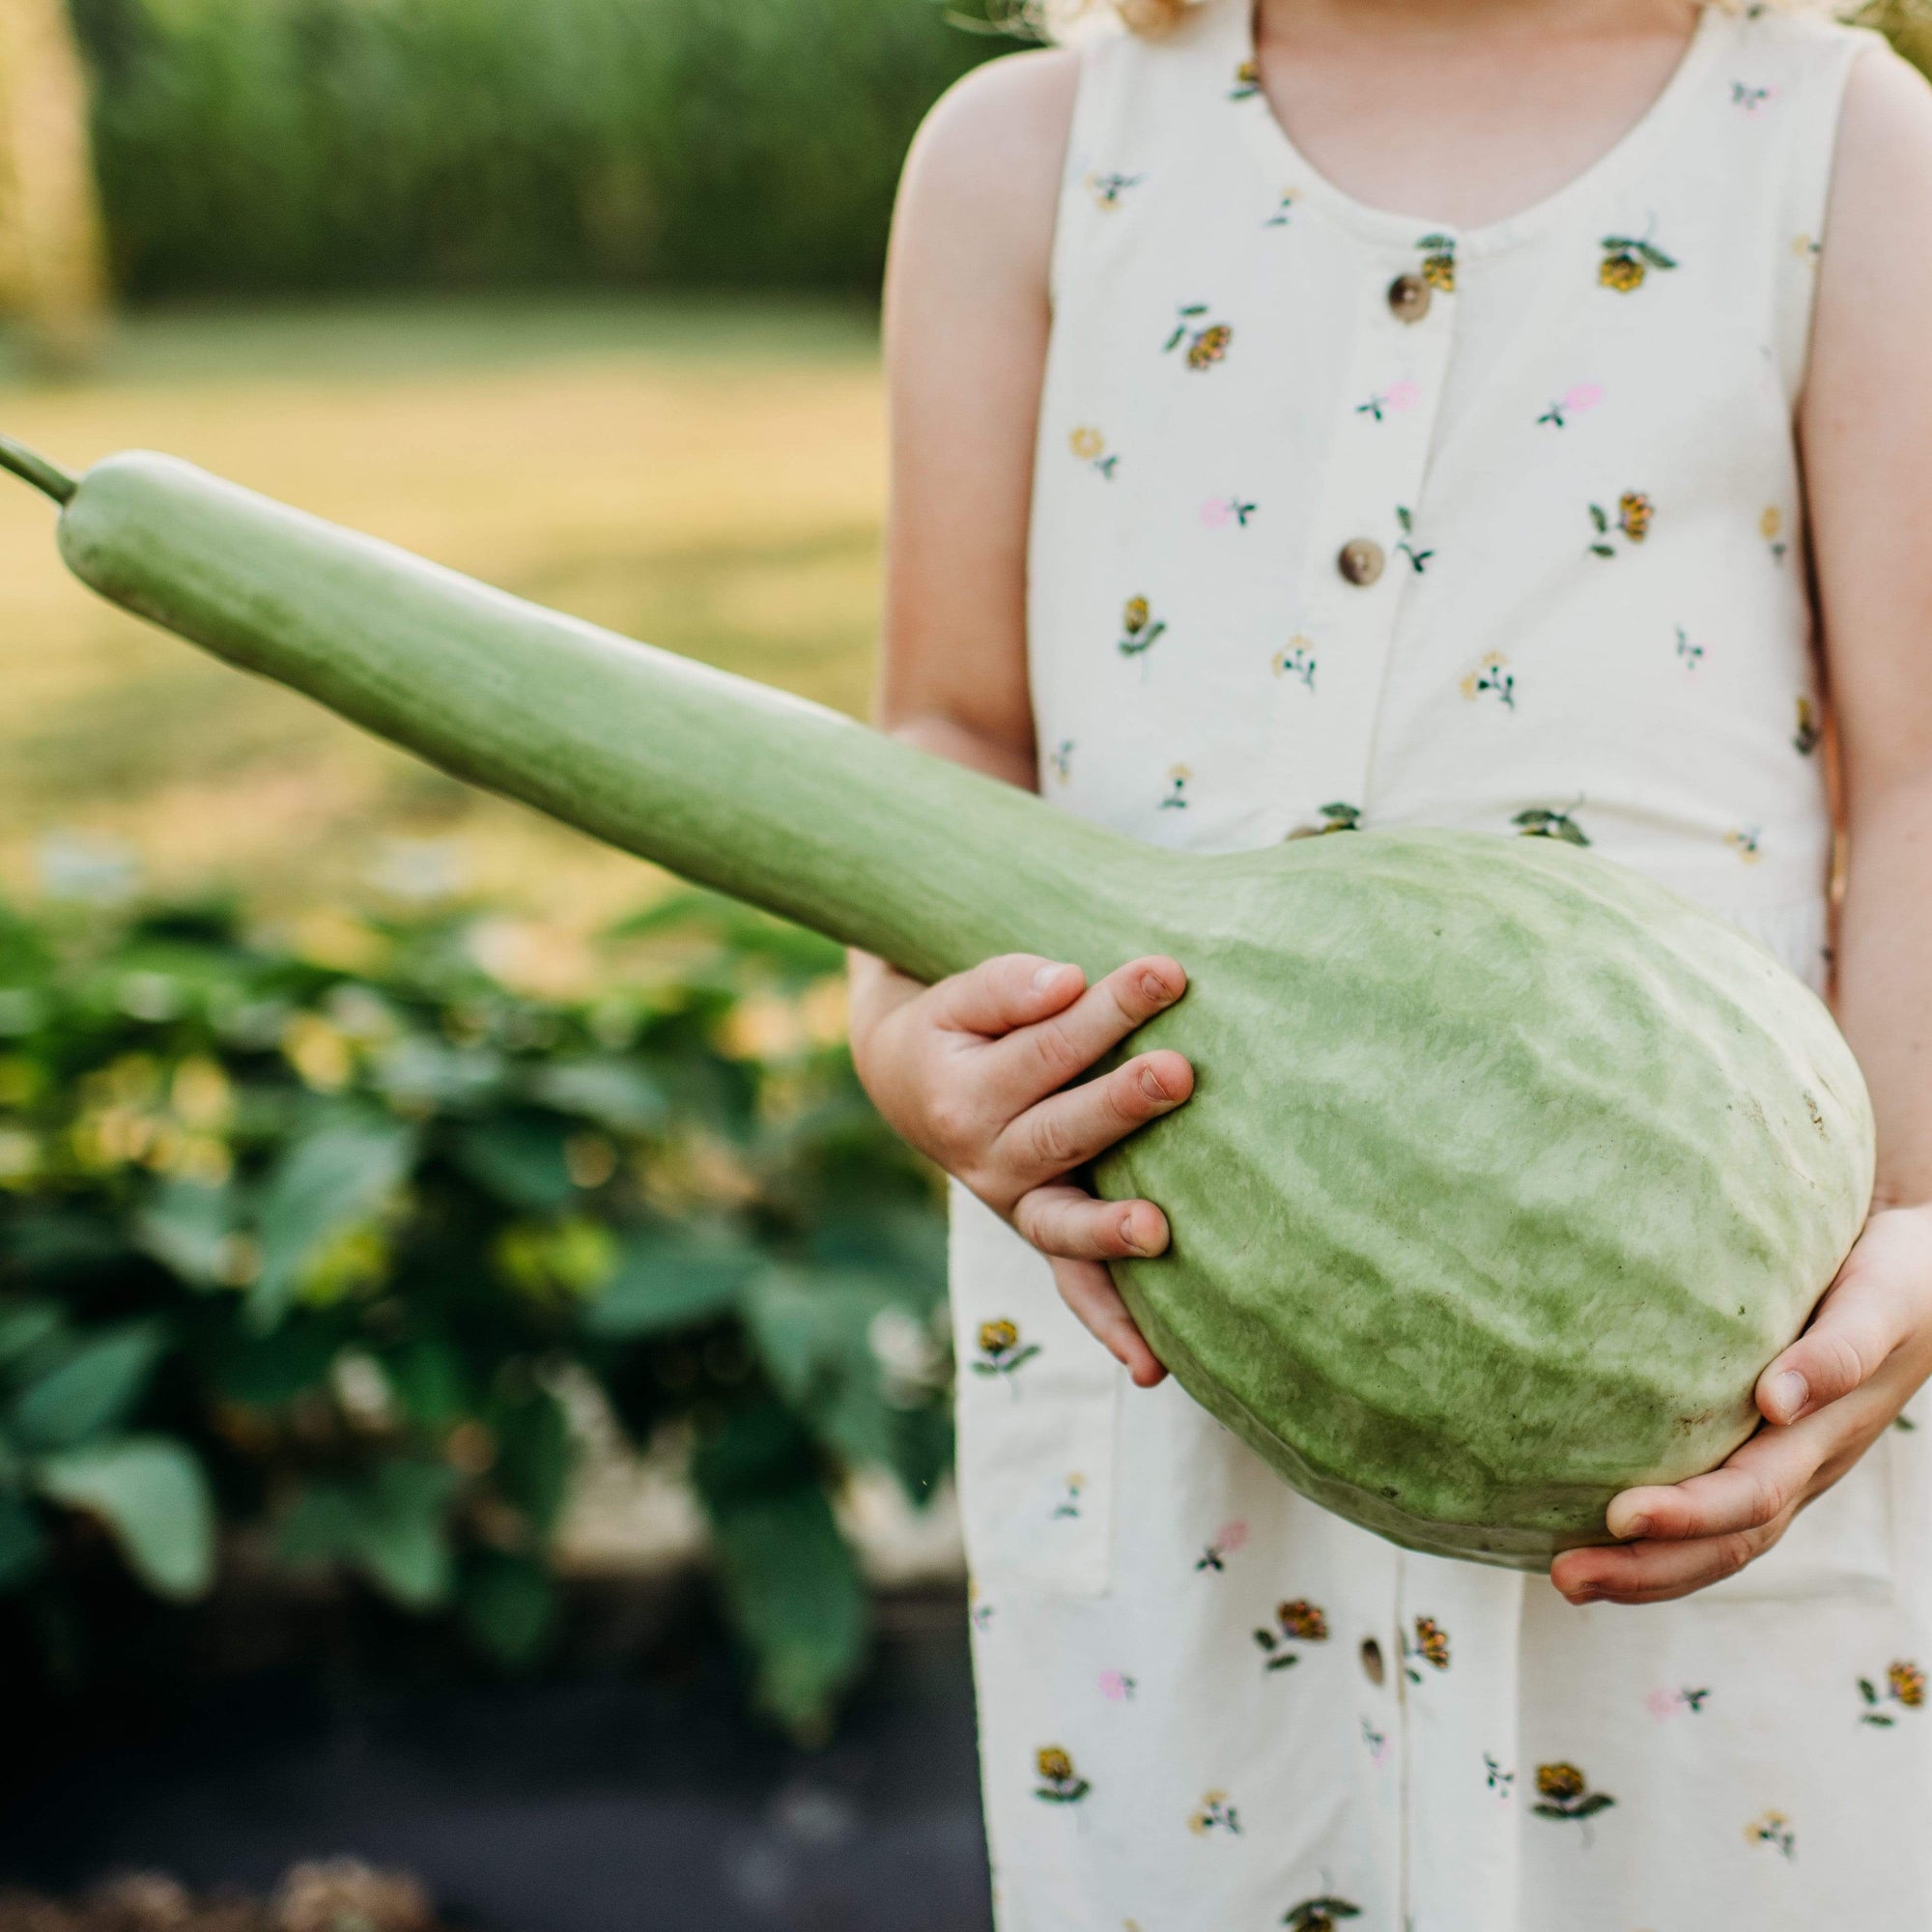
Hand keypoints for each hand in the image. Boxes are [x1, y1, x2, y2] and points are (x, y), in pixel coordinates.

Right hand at [849, 950, 1193, 1385]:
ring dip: (1111, 1229)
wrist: (908, 1083)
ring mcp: (1017, 1207)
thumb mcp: (956, 996)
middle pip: (1061, 1130)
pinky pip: (1075, 1288)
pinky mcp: (1045, 1234)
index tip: (1166, 971)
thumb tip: (1068, 981)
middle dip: (1120, 1103)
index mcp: (965, 1095)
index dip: (1109, 1007)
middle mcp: (986, 1162)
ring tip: (1157, 1229)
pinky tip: (1152, 1368)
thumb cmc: (953, 1027)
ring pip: (1064, 1224)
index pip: (1049, 1045)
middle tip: (1177, 1072)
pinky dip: (1110, 1326)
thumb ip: (1007, 986)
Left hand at [1551, 1200, 1931, 1604]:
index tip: (1620, 1516)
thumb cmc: (1897, 1279)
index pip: (1751, 1495)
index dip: (1689, 1513)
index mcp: (1824, 1436)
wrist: (1925, 1284)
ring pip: (1716, 1545)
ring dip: (1641, 1570)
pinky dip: (1655, 1541)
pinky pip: (1709, 1517)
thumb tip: (1777, 1400)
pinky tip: (1587, 1535)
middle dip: (1645, 1566)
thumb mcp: (1878, 1302)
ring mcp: (1782, 1470)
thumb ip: (1838, 1349)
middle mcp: (1800, 1468)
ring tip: (1564, 1576)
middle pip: (1726, 1541)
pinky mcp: (1760, 1455)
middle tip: (1563, 1575)